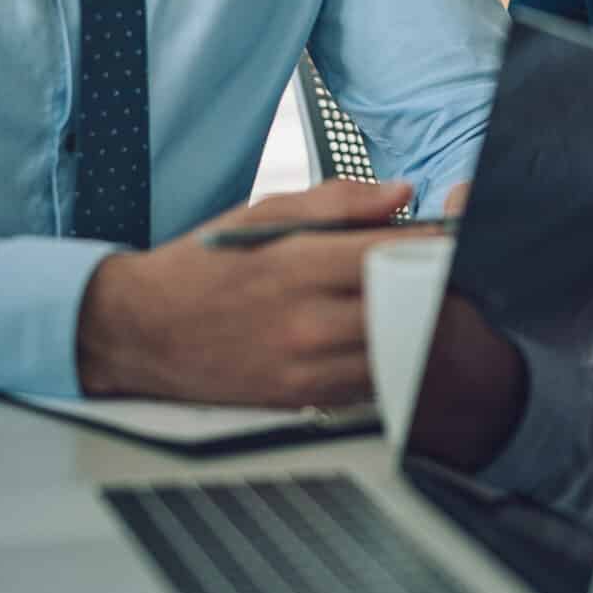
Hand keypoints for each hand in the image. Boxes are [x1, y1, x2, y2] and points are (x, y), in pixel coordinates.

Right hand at [77, 179, 425, 405]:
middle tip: (443, 274)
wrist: (140, 331)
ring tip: (415, 305)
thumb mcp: (263, 215)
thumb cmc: (201, 267)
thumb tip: (400, 194)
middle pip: (405, 308)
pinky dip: (384, 360)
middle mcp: (306, 321)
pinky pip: (368, 383)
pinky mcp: (300, 397)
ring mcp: (305, 366)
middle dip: (432, 288)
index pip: (393, 255)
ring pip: (395, 351)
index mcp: (299, 264)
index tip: (452, 240)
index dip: (434, 247)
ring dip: (414, 327)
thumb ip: (340, 202)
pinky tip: (378, 339)